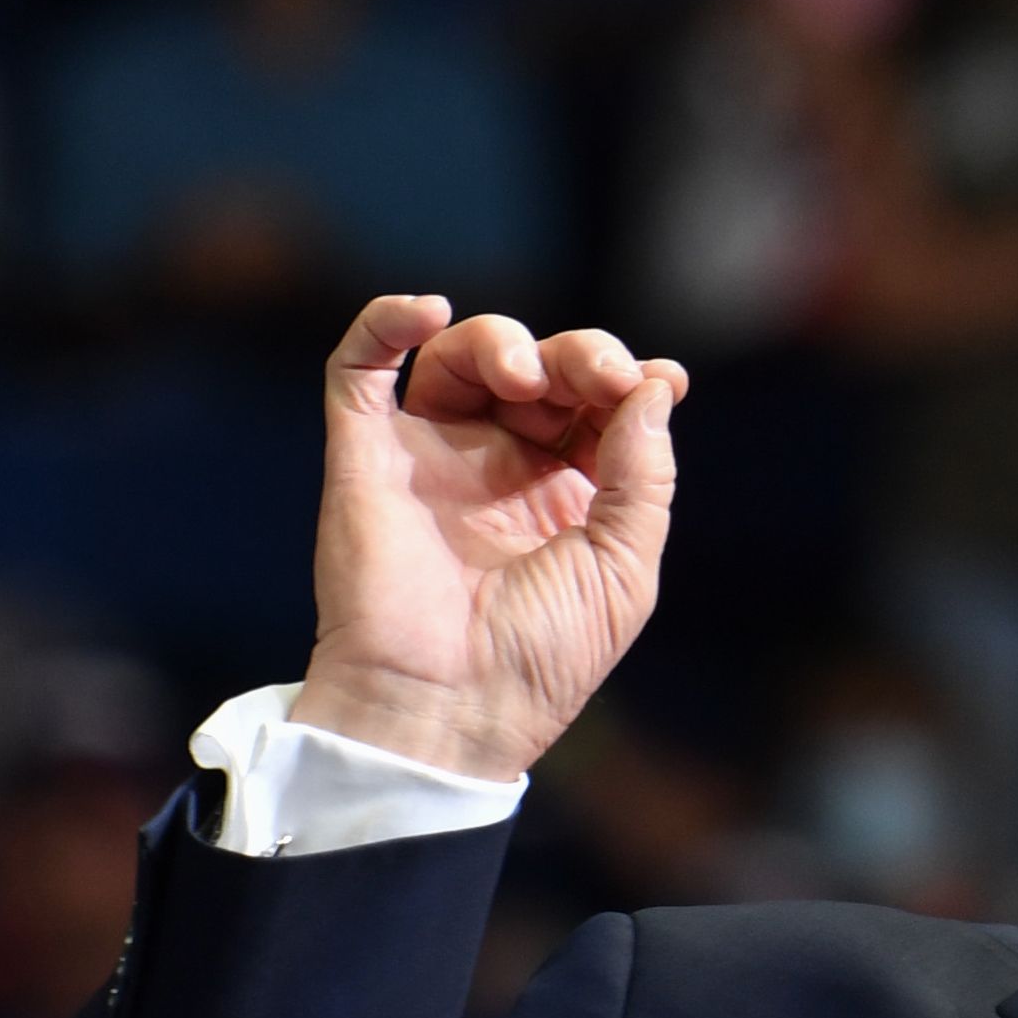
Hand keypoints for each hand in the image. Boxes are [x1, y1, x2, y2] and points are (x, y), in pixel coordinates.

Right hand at [292, 296, 687, 781]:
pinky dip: (387, 322)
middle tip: (595, 375)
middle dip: (575, 356)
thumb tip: (655, 386)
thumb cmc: (540, 657)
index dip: (624, 381)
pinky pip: (361, 367)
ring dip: (499, 340)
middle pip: (537, 369)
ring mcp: (432, 456)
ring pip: (461, 356)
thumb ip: (642, 475)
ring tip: (524, 375)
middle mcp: (498, 467)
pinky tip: (428, 309)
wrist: (446, 707)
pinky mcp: (366, 453)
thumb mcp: (623, 567)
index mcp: (565, 495)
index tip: (656, 381)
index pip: (596, 406)